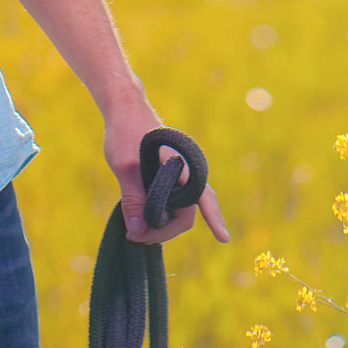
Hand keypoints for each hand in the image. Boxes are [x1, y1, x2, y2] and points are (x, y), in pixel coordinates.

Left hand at [104, 102, 229, 246]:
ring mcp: (175, 176)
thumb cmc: (125, 132)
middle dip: (164, 230)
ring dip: (159, 223)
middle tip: (135, 237)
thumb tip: (137, 231)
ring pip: (175, 209)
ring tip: (134, 230)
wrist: (123, 108)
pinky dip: (157, 213)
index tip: (223, 239)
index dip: (215, 221)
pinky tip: (143, 221)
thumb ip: (132, 198)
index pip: (203, 202)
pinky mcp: (164, 176)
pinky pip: (167, 201)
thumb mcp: (124, 166)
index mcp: (182, 169)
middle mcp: (184, 174)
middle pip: (185, 214)